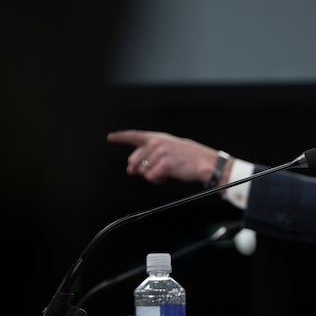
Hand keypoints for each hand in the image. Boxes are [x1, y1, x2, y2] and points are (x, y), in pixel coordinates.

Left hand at [107, 129, 222, 184]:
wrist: (204, 162)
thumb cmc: (187, 157)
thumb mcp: (167, 150)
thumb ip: (148, 156)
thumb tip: (130, 169)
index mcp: (157, 138)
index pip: (134, 135)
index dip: (120, 137)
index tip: (110, 137)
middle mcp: (157, 143)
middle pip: (134, 160)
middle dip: (141, 169)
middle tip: (156, 170)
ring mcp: (161, 152)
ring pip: (143, 171)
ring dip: (152, 176)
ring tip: (165, 172)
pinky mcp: (165, 163)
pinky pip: (151, 177)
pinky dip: (157, 180)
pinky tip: (166, 177)